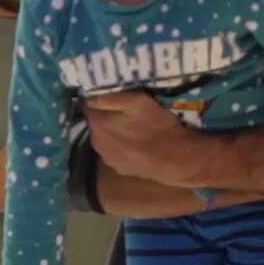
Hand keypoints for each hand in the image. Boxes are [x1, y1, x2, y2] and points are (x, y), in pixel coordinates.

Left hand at [85, 92, 200, 185]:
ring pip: (105, 138)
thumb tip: (89, 96)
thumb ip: (109, 97)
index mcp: (98, 125)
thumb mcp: (137, 101)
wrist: (175, 159)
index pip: (88, 105)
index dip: (99, 98)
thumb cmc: (157, 126)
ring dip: (113, 131)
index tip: (114, 95)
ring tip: (132, 128)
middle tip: (126, 111)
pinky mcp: (118, 169)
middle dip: (106, 116)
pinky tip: (136, 144)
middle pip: (96, 122)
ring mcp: (107, 159)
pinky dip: (120, 146)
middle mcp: (96, 143)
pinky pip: (114, 151)